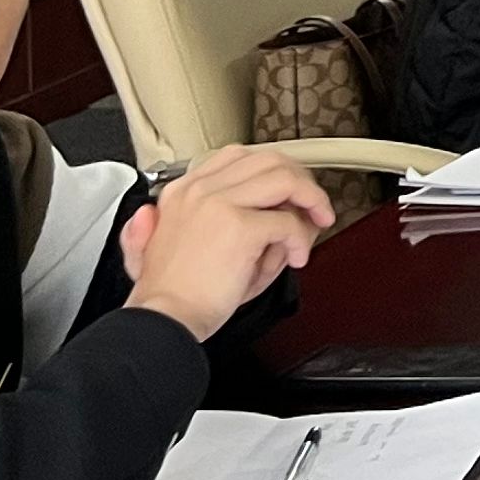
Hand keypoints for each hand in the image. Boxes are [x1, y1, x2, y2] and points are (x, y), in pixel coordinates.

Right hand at [122, 144, 332, 341]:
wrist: (161, 322)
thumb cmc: (176, 294)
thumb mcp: (193, 245)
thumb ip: (218, 218)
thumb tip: (260, 206)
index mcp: (184, 192)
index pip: (240, 157)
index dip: (273, 170)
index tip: (287, 191)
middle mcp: (200, 191)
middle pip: (269, 160)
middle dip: (301, 180)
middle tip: (312, 205)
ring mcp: (220, 204)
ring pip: (286, 179)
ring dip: (312, 199)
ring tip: (317, 222)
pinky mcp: (240, 228)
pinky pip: (289, 222)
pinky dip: (302, 240)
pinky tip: (297, 257)